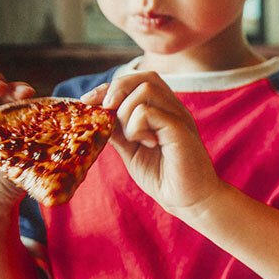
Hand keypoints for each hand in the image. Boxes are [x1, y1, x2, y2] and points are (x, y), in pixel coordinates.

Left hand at [88, 72, 220, 216]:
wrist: (189, 200)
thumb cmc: (163, 176)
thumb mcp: (131, 150)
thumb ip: (118, 130)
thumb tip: (96, 114)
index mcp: (163, 110)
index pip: (136, 81)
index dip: (109, 87)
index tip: (89, 102)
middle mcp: (173, 108)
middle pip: (143, 77)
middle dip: (115, 91)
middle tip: (107, 115)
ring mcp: (179, 117)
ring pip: (145, 90)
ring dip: (126, 113)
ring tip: (133, 138)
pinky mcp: (180, 130)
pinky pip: (149, 112)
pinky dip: (136, 127)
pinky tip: (146, 144)